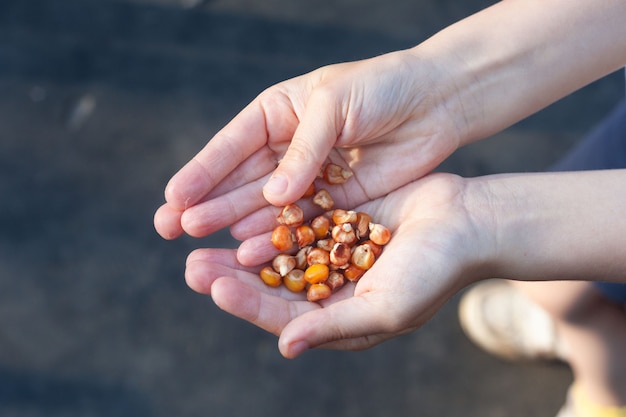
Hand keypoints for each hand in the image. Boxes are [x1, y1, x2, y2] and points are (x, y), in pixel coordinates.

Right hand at [154, 49, 463, 239]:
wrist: (432, 102)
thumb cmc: (380, 88)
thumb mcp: (334, 106)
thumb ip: (303, 150)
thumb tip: (272, 196)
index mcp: (276, 112)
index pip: (230, 145)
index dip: (201, 172)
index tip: (172, 198)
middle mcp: (286, 147)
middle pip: (239, 180)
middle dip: (206, 204)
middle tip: (172, 230)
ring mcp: (308, 176)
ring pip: (264, 205)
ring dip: (234, 224)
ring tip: (203, 246)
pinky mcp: (334, 198)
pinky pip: (299, 220)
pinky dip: (277, 235)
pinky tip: (252, 250)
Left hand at [184, 174, 485, 357]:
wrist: (467, 222)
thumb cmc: (433, 272)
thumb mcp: (385, 306)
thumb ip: (334, 326)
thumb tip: (285, 347)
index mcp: (340, 316)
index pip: (282, 316)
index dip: (246, 303)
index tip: (212, 286)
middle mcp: (331, 287)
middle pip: (271, 285)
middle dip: (232, 276)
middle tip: (192, 265)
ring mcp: (333, 251)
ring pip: (277, 251)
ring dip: (242, 245)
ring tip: (203, 236)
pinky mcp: (338, 219)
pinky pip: (297, 220)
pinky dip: (270, 217)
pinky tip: (242, 206)